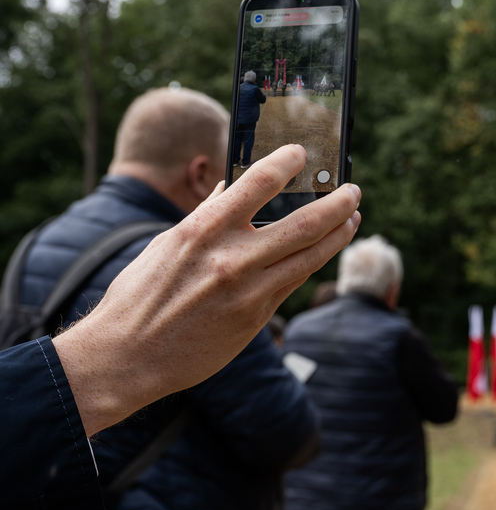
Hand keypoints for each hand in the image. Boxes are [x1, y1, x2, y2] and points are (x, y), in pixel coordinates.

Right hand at [53, 145, 360, 435]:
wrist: (127, 357)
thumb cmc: (140, 296)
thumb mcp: (167, 244)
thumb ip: (205, 215)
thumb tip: (228, 187)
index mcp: (203, 230)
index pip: (258, 183)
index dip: (287, 162)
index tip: (301, 153)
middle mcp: (233, 258)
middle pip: (305, 223)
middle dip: (338, 203)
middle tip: (353, 190)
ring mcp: (249, 290)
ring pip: (311, 256)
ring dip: (339, 234)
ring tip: (352, 219)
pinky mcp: (257, 317)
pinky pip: (294, 282)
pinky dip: (313, 262)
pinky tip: (324, 251)